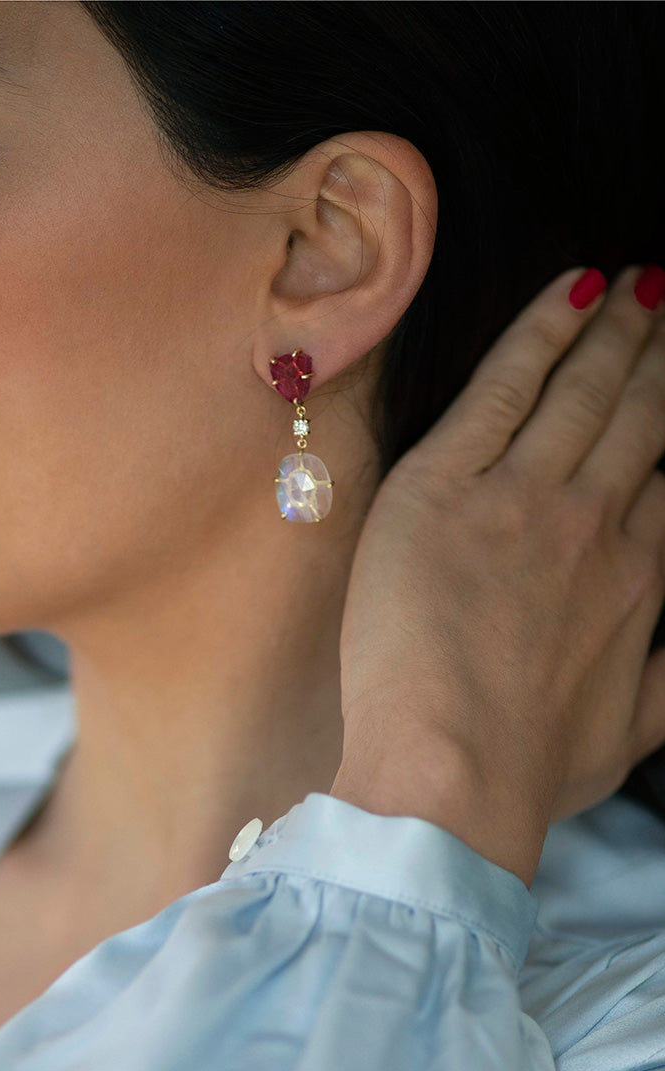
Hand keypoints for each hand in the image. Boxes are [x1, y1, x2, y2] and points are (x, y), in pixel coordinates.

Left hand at [332, 264, 664, 885]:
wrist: (450, 770)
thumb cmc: (529, 766)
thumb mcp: (631, 734)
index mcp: (639, 578)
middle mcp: (594, 521)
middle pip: (640, 416)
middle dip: (658, 354)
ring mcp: (521, 495)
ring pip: (581, 391)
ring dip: (613, 330)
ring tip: (638, 283)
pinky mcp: (444, 485)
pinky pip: (501, 388)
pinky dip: (540, 333)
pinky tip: (570, 287)